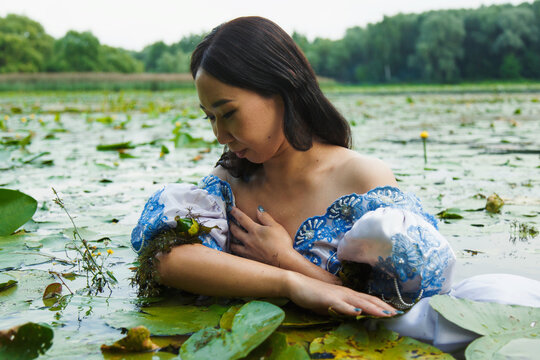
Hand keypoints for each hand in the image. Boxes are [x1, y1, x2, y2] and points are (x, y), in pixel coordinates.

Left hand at [229, 206, 293, 266]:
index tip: (230, 209)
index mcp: (255, 230)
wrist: (283, 261)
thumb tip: (258, 210)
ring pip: (234, 245)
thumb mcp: (276, 226)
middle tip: (228, 221)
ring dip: (230, 240)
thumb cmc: (282, 242)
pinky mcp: (250, 260)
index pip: (242, 219)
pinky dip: (235, 251)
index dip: (235, 212)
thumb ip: (266, 218)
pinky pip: (239, 254)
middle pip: (235, 231)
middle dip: (231, 224)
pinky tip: (236, 251)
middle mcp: (248, 240)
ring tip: (229, 237)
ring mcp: (248, 251)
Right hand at [285, 271, 399, 316]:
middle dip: (383, 307)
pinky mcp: (328, 299)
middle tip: (397, 314)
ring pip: (359, 302)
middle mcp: (346, 293)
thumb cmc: (313, 295)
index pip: (368, 300)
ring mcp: (338, 295)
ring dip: (373, 308)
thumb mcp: (332, 305)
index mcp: (348, 294)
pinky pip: (340, 305)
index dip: (382, 305)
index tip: (394, 312)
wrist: (297, 284)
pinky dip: (350, 309)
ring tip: (386, 314)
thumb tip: (356, 316)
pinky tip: (358, 313)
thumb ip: (343, 309)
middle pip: (368, 300)